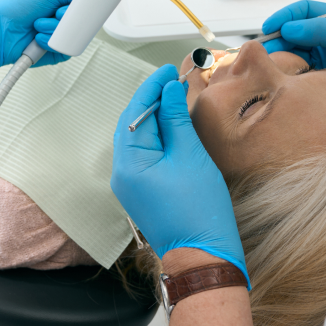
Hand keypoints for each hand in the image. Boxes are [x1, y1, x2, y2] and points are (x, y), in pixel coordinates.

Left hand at [0, 0, 81, 82]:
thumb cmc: (16, 8)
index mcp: (59, 5)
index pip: (82, 7)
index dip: (83, 7)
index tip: (80, 6)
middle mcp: (58, 21)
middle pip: (81, 22)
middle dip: (67, 17)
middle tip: (55, 13)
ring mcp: (56, 37)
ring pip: (74, 36)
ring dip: (56, 29)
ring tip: (39, 25)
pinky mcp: (54, 53)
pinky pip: (67, 50)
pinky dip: (53, 43)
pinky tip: (39, 39)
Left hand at [111, 66, 249, 286]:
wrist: (204, 256)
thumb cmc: (199, 210)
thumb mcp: (190, 156)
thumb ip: (176, 119)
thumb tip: (170, 90)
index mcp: (129, 163)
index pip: (135, 113)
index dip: (152, 87)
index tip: (168, 70)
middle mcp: (122, 174)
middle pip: (133, 124)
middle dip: (153, 100)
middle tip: (174, 80)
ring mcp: (130, 184)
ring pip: (139, 139)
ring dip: (156, 117)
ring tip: (176, 99)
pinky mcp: (142, 191)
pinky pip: (145, 154)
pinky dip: (158, 136)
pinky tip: (173, 127)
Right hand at [262, 0, 325, 137]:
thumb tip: (292, 27)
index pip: (305, 11)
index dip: (285, 16)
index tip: (270, 28)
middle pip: (293, 34)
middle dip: (277, 41)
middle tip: (265, 53)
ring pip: (294, 57)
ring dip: (282, 61)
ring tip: (274, 69)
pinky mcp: (324, 84)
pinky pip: (300, 78)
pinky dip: (290, 79)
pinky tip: (288, 84)